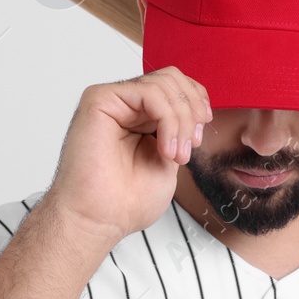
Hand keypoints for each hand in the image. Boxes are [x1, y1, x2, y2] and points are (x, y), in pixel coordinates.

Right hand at [43, 66, 212, 247]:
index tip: (200, 134)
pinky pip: (149, 92)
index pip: (176, 86)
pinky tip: (164, 148)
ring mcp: (112, 101)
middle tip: (190, 146)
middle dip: (192, 111)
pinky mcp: (100, 99)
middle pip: (172, 78)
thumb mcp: (170, 159)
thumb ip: (180, 131)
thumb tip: (198, 111)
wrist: (99, 219)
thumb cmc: (126, 201)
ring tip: (176, 154)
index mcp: (140, 117)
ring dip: (181, 120)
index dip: (196, 102)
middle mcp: (125, 105)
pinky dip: (168, 119)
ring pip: (164, 83)